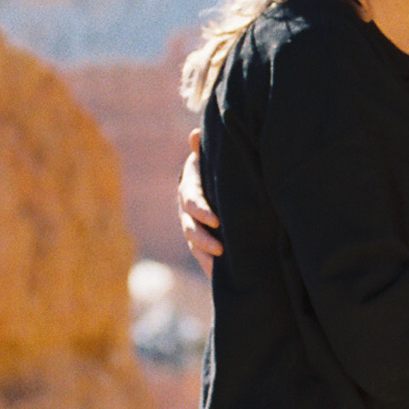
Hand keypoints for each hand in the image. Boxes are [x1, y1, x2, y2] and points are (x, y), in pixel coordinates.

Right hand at [176, 135, 223, 267]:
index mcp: (190, 188)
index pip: (192, 201)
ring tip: (221, 262)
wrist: (215, 183)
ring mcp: (192, 227)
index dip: (201, 210)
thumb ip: (202, 150)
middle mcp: (188, 210)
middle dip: (203, 239)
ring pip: (194, 244)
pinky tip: (219, 275)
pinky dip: (209, 266)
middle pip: (190, 228)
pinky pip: (201, 256)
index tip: (216, 220)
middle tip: (219, 248)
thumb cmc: (215, 168)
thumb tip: (194, 133)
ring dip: (205, 255)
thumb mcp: (210, 159)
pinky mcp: (200, 241)